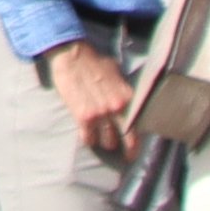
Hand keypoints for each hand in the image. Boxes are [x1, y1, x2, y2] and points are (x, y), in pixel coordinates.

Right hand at [45, 42, 136, 158]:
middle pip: (122, 140)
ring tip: (99, 140)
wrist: (73, 56)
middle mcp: (116, 108)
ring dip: (102, 142)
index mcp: (127, 98)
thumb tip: (127, 104)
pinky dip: (87, 139)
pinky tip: (86, 135)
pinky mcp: (83, 116)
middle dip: (117, 144)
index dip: (134, 145)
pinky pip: (88, 138)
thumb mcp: (117, 74)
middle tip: (113, 148)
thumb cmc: (95, 62)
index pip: (136, 128)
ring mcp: (100, 114)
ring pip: (106, 142)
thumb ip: (123, 92)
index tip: (131, 154)